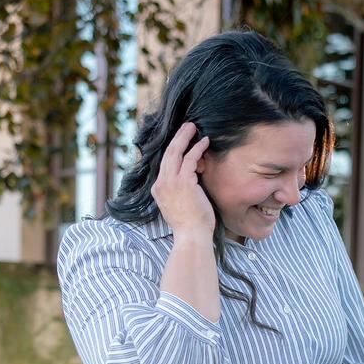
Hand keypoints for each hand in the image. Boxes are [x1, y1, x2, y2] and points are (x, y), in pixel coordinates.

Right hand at [151, 122, 215, 239]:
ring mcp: (170, 182)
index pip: (165, 164)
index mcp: (158, 190)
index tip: (182, 141)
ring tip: (193, 127)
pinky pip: (190, 159)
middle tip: (187, 126)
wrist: (191, 236)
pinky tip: (205, 142)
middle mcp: (161, 184)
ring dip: (185, 137)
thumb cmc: (190, 225)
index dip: (174, 150)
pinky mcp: (183, 182)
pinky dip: (197, 148)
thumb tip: (191, 179)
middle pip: (168, 154)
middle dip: (178, 138)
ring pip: (176, 152)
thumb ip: (180, 190)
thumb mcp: (180, 205)